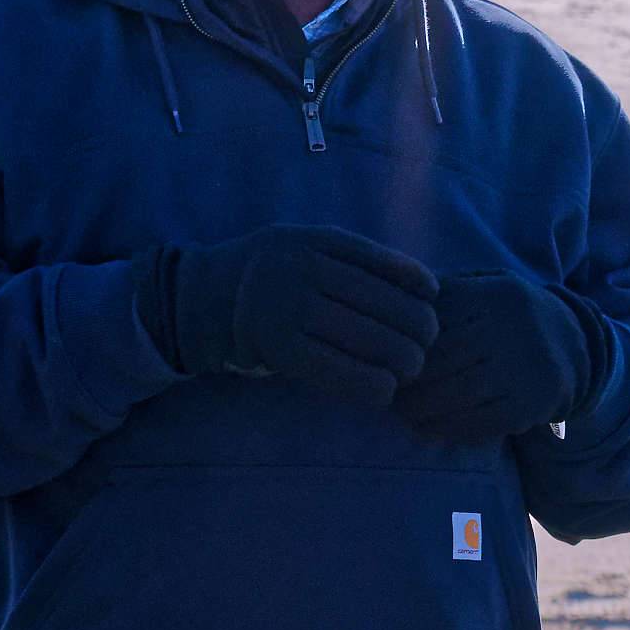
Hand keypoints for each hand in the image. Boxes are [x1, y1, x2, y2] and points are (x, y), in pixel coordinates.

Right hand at [161, 225, 439, 407]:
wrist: (200, 299)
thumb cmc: (269, 278)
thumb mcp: (304, 248)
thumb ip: (353, 260)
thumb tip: (426, 291)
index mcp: (316, 239)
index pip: (391, 265)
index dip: (421, 287)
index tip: (429, 302)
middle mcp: (302, 267)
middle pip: (392, 307)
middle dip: (420, 334)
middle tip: (420, 349)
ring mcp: (288, 305)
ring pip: (376, 342)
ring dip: (403, 363)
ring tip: (404, 370)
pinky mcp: (277, 346)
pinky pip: (344, 373)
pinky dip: (374, 387)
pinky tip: (382, 390)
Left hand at [395, 272, 601, 440]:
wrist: (575, 344)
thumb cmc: (504, 315)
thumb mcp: (482, 286)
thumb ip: (441, 291)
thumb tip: (387, 302)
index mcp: (494, 294)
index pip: (434, 320)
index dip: (403, 344)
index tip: (380, 358)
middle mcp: (515, 326)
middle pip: (443, 358)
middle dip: (407, 380)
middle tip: (384, 392)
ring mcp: (528, 366)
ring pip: (460, 392)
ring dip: (421, 408)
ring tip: (402, 413)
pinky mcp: (535, 402)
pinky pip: (483, 421)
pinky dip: (449, 428)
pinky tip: (427, 429)